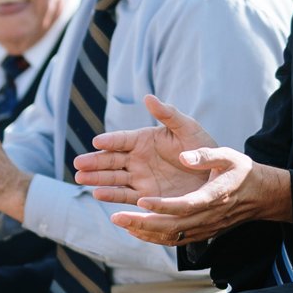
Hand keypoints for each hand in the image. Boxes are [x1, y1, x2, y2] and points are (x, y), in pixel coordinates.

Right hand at [73, 95, 217, 205]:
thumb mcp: (188, 128)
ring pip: (113, 177)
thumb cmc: (202, 147)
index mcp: (144, 140)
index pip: (122, 140)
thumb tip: (148, 97)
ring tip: (80, 178)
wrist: (214, 175)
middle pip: (110, 160)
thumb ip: (168, 114)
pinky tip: (98, 194)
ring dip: (96, 178)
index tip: (97, 142)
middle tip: (78, 163)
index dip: (110, 141)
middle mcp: (137, 158)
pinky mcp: (144, 195)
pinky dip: (111, 195)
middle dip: (94, 161)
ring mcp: (138, 177)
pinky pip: (124, 194)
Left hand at [107, 148, 290, 245]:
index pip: (186, 205)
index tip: (141, 200)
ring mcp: (205, 227)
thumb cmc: (241, 171)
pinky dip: (154, 237)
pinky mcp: (202, 232)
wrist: (260, 194)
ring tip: (120, 221)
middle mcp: (208, 216)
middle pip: (173, 226)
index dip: (163, 206)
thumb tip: (183, 156)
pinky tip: (135, 230)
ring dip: (144, 231)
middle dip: (143, 224)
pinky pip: (175, 239)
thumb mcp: (229, 156)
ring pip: (171, 236)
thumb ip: (206, 155)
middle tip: (116, 217)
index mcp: (215, 196)